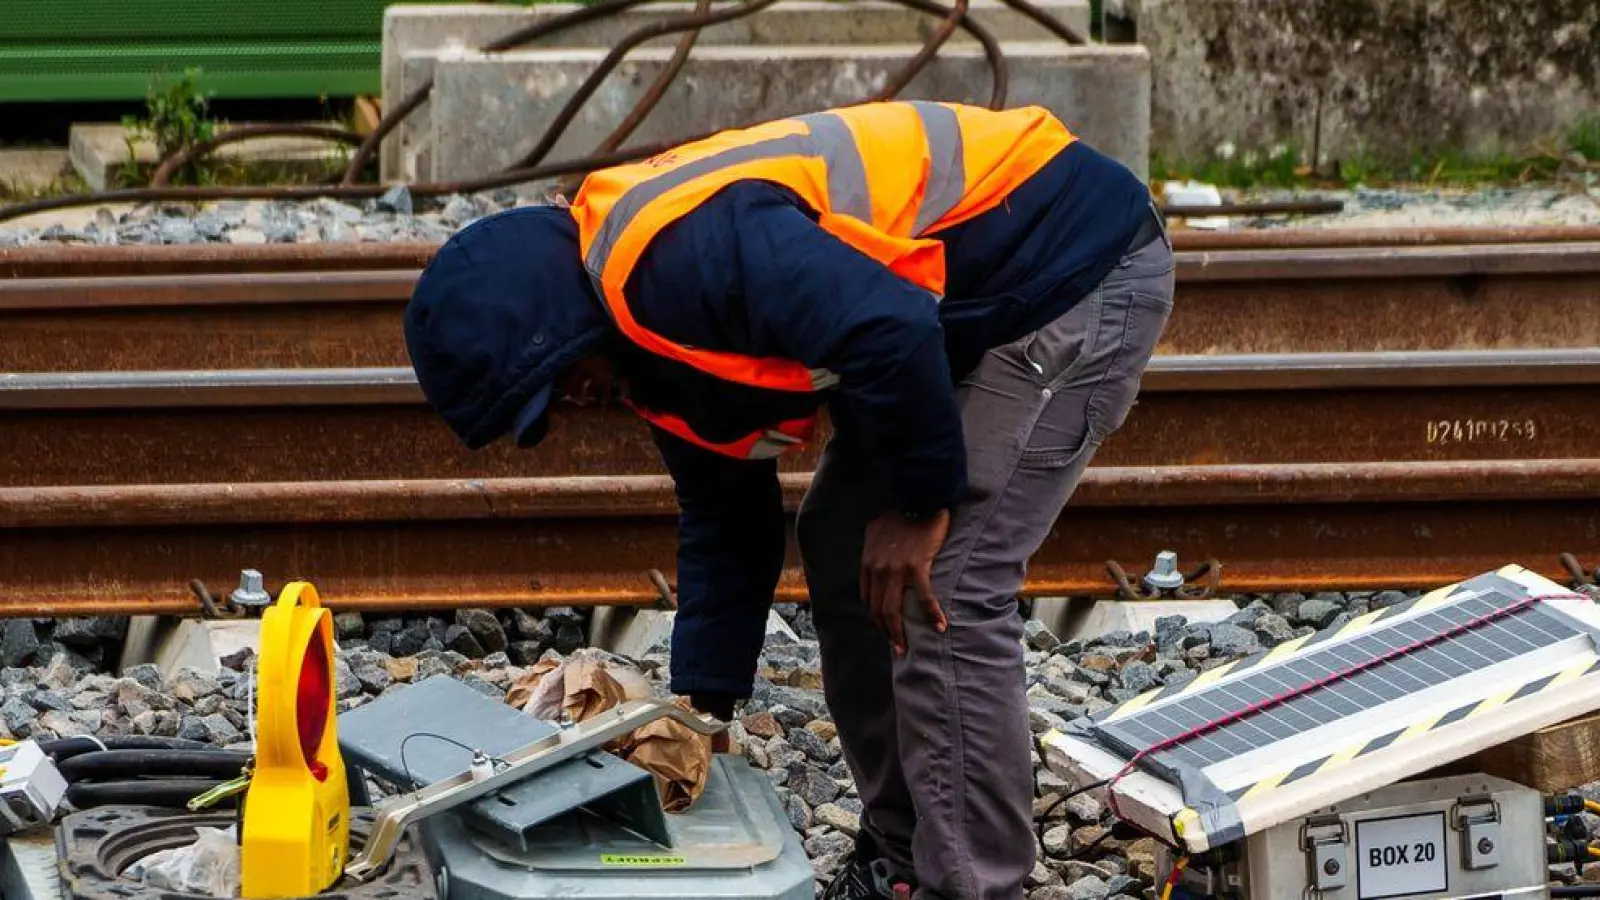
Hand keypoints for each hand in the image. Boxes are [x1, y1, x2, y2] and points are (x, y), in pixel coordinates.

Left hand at [861, 510, 950, 654]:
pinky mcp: (916, 567)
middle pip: (878, 610)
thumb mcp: (877, 530)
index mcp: (868, 562)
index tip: (885, 628)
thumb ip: (874, 548)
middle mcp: (877, 569)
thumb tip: (875, 557)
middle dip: (885, 632)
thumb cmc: (901, 512)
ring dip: (899, 633)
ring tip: (906, 646)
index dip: (875, 616)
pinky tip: (940, 626)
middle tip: (896, 647)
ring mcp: (895, 569)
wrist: (919, 497)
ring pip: (893, 610)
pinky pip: (923, 598)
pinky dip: (932, 614)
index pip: (867, 598)